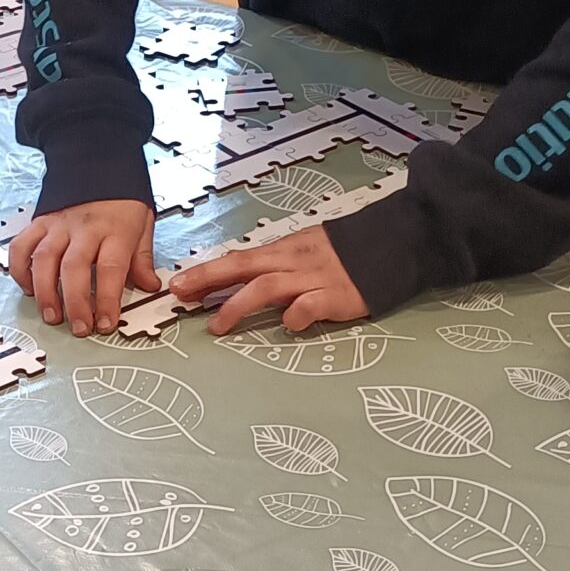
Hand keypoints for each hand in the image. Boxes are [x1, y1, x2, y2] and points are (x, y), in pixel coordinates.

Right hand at [8, 200, 159, 337]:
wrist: (98, 162)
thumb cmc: (122, 200)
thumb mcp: (143, 224)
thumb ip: (143, 258)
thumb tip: (149, 286)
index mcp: (115, 229)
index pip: (111, 268)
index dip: (107, 299)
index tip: (105, 323)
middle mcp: (84, 228)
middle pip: (74, 268)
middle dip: (75, 302)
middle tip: (78, 327)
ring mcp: (58, 225)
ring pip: (44, 259)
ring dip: (45, 291)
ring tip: (51, 315)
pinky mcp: (39, 222)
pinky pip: (22, 246)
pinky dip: (20, 269)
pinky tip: (28, 288)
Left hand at [170, 224, 368, 334]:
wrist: (391, 245)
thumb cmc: (344, 254)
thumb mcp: (304, 252)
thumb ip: (277, 268)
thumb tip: (241, 284)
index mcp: (283, 250)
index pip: (238, 259)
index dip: (206, 272)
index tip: (178, 284)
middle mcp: (292, 261)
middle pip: (243, 267)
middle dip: (208, 279)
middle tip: (180, 293)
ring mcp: (313, 278)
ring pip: (267, 286)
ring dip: (238, 304)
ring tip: (217, 325)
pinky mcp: (336, 296)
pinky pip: (308, 306)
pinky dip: (294, 316)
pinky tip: (288, 325)